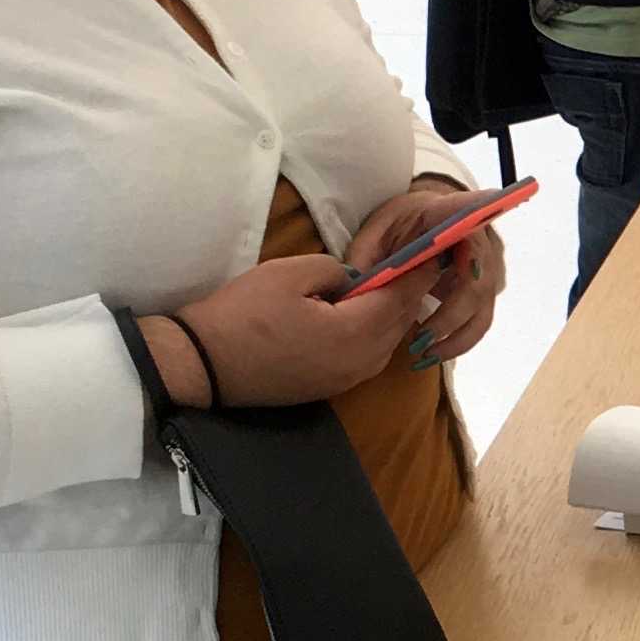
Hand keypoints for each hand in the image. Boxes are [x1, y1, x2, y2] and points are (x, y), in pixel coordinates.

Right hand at [139, 252, 427, 409]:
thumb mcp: (289, 274)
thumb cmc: (243, 314)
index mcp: (355, 333)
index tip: (434, 252)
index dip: (419, 273)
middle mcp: (361, 363)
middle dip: (410, 293)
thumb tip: (355, 279)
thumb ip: (334, 270)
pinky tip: (366, 316)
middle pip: (400, 323)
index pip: (401, 298)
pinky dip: (376, 334)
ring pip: (387, 343)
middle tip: (417, 265)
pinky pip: (368, 358)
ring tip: (392, 286)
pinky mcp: (330, 388)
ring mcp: (346, 380)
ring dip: (393, 315)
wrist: (205, 364)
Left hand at [343, 178, 505, 365]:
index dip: (468, 227)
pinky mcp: (486, 289)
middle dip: (450, 318)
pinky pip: (479, 319)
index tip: (456, 251)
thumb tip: (358, 289)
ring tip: (425, 356)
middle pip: (477, 283)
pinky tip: (433, 351)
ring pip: (483, 310)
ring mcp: (489, 266)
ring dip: (457, 338)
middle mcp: (480, 240)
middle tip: (419, 341)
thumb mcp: (376, 230)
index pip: (468, 217)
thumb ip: (367, 254)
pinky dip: (458, 339)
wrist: (428, 219)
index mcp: (450, 213)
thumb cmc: (402, 222)